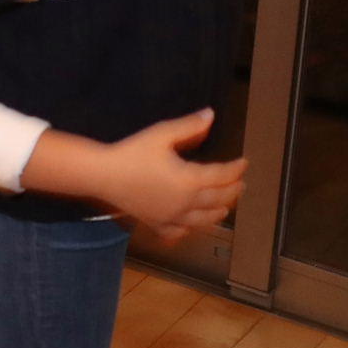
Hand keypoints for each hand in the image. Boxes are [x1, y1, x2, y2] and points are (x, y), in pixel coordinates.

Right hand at [91, 110, 245, 240]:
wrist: (103, 175)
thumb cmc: (132, 152)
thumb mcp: (160, 134)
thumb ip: (188, 126)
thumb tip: (211, 115)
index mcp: (191, 180)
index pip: (223, 176)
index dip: (236, 169)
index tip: (244, 162)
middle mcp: (188, 203)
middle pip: (220, 199)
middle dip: (233, 190)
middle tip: (240, 183)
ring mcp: (174, 217)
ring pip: (206, 219)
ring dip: (219, 211)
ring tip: (224, 206)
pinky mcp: (159, 224)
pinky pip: (182, 232)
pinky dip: (192, 229)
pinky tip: (191, 226)